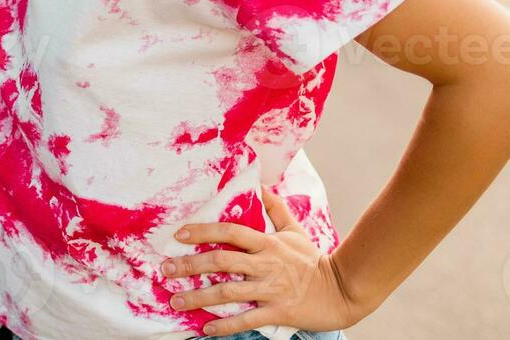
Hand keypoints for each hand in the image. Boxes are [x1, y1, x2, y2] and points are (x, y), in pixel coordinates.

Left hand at [162, 190, 363, 334]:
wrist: (343, 291)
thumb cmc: (314, 260)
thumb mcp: (294, 230)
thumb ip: (274, 208)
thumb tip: (260, 184)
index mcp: (268, 243)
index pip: (230, 232)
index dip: (203, 231)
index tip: (179, 235)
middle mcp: (266, 265)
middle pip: (222, 262)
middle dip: (190, 266)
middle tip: (166, 269)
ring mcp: (271, 290)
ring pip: (228, 293)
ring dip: (199, 297)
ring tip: (175, 301)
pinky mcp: (278, 312)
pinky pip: (247, 320)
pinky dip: (225, 325)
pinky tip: (205, 328)